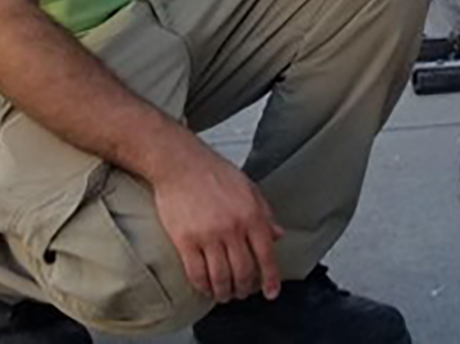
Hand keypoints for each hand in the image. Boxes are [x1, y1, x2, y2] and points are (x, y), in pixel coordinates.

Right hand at [150, 143, 283, 302]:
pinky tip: (206, 288)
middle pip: (244, 271)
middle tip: (244, 293)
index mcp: (252, 215)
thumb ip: (265, 214)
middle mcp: (233, 228)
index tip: (271, 293)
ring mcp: (208, 236)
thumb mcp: (250, 189)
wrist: (181, 164)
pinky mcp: (185, 241)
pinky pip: (196, 273)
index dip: (270, 278)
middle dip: (245, 288)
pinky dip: (203, 286)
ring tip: (225, 295)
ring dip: (224, 292)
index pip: (267, 255)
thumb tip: (278, 235)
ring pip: (221, 277)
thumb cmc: (215, 174)